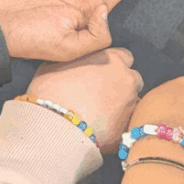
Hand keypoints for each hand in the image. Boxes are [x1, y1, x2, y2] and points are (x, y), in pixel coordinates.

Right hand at [27, 48, 142, 151]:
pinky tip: (101, 127)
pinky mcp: (128, 126)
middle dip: (120, 84)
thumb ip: (76, 60)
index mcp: (112, 59)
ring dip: (119, 104)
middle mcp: (127, 78)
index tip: (100, 73)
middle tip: (100, 94)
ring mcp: (131, 103)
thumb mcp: (56, 65)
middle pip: (131, 79)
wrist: (56, 126)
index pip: (123, 56)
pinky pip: (126, 122)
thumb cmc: (52, 91)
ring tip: (99, 113)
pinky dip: (117, 123)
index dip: (112, 65)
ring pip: (130, 101)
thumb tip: (75, 63)